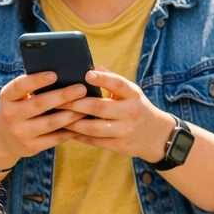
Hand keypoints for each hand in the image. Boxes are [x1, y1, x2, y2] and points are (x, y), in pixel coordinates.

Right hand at [0, 72, 90, 167]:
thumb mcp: (16, 97)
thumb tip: (63, 74)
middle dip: (63, 96)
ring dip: (71, 114)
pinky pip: (55, 138)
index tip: (54, 74)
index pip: (20, 86)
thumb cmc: (18, 110)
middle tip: (81, 89)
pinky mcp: (30, 146)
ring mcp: (20, 132)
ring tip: (87, 107)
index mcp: (7, 97)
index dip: (36, 80)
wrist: (3, 139)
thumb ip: (32, 87)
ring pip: (51, 123)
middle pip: (39, 103)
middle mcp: (10, 115)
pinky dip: (70, 131)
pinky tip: (82, 123)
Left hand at [59, 68, 175, 161]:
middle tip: (57, 99)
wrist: (157, 136)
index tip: (87, 74)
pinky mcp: (119, 146)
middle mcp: (130, 112)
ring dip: (72, 122)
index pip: (119, 84)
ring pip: (93, 127)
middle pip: (99, 107)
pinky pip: (94, 141)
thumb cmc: (136, 108)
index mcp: (133, 95)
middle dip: (75, 103)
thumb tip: (94, 67)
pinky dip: (78, 135)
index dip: (103, 79)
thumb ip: (113, 80)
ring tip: (56, 116)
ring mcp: (125, 131)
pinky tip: (65, 130)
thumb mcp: (131, 92)